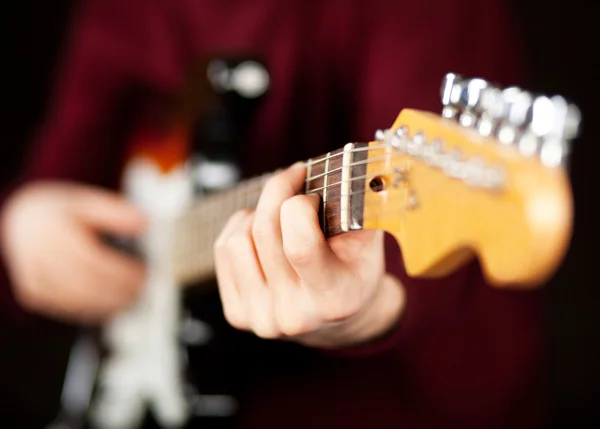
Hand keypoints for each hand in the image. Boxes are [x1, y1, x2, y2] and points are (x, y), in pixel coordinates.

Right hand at [1, 181, 146, 322]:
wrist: (22, 221)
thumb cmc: (59, 213)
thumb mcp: (88, 202)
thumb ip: (116, 213)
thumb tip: (142, 222)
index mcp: (54, 231)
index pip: (92, 260)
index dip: (120, 272)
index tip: (142, 274)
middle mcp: (40, 256)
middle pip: (86, 283)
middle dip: (118, 290)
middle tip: (141, 289)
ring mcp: (35, 278)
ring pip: (78, 300)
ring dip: (109, 303)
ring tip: (131, 297)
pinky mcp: (34, 293)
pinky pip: (68, 307)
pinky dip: (92, 308)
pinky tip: (110, 303)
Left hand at [214, 163, 404, 347]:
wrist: (336, 317)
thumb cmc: (354, 270)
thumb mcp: (370, 241)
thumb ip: (360, 207)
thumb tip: (348, 167)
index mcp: (333, 298)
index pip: (299, 245)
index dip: (300, 205)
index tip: (312, 193)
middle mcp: (294, 315)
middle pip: (265, 232)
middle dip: (278, 191)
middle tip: (295, 181)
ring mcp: (262, 318)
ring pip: (239, 239)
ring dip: (257, 213)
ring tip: (279, 215)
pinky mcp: (238, 315)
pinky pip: (224, 250)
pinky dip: (240, 229)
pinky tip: (261, 233)